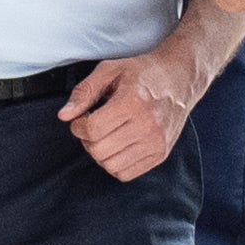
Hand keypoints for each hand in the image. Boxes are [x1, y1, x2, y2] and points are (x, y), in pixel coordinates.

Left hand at [59, 47, 195, 181]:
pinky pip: (126, 174)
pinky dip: (115, 164)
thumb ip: (84, 92)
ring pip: (111, 166)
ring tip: (106, 136)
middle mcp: (147, 125)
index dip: (78, 125)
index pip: (93, 129)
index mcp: (133, 102)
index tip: (82, 117)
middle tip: (93, 126)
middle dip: (87, 139)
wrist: (179, 79)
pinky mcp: (160, 154)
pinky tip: (117, 145)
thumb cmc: (142, 73)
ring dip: (100, 153)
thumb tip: (64, 116)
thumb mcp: (110, 70)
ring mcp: (156, 142)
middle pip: (99, 150)